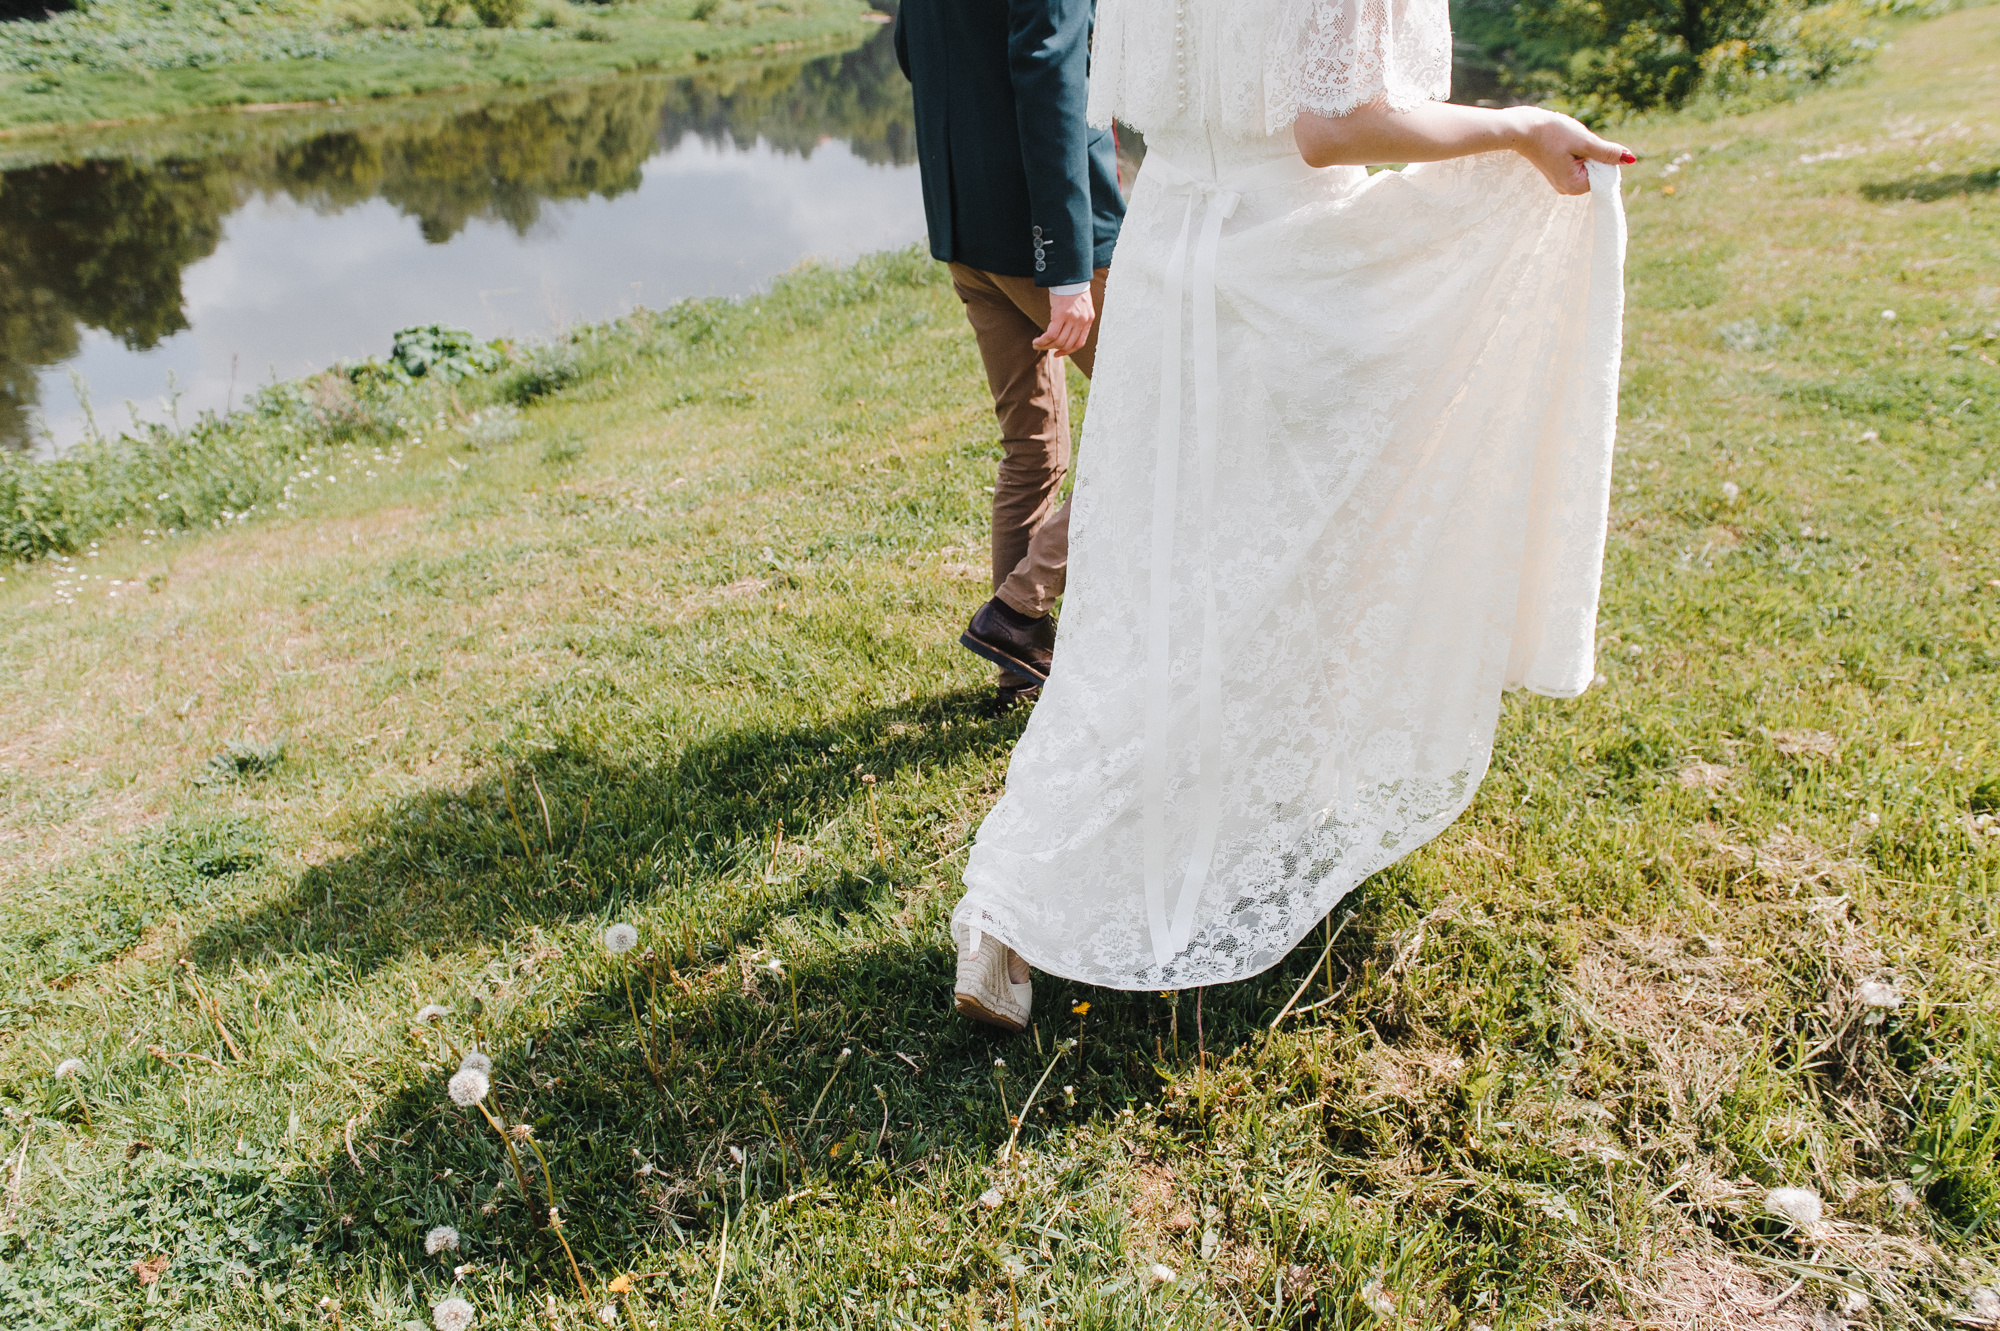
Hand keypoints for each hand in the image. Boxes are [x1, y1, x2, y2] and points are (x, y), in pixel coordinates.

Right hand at [1034, 289, 1094, 356]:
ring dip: (1045, 346)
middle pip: (1067, 344)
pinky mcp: (1060, 314)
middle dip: (1053, 348)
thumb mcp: (1081, 305)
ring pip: (1058, 341)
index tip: (1057, 353)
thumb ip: (1078, 318)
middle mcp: (1082, 321)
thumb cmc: (1073, 287)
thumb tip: (1068, 332)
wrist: (1071, 273)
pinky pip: (1051, 334)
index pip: (1079, 343)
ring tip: (1036, 344)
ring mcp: (1072, 318)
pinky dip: (1043, 340)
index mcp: (1088, 319)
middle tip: (1042, 346)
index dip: (1067, 351)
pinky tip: (1037, 341)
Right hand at [1507, 107, 1634, 195]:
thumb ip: (1608, 153)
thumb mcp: (1585, 141)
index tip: (1584, 145)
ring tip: (1564, 144)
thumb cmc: (1551, 134)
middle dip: (1591, 153)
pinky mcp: (1556, 173)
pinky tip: (1560, 144)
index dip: (1602, 156)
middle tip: (1572, 143)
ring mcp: (1561, 182)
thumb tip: (1630, 159)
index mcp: (1575, 186)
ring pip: (1586, 165)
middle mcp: (1567, 189)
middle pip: (1596, 171)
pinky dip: (1575, 151)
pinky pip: (1576, 163)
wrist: (1521, 128)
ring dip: (1582, 151)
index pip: (1605, 174)